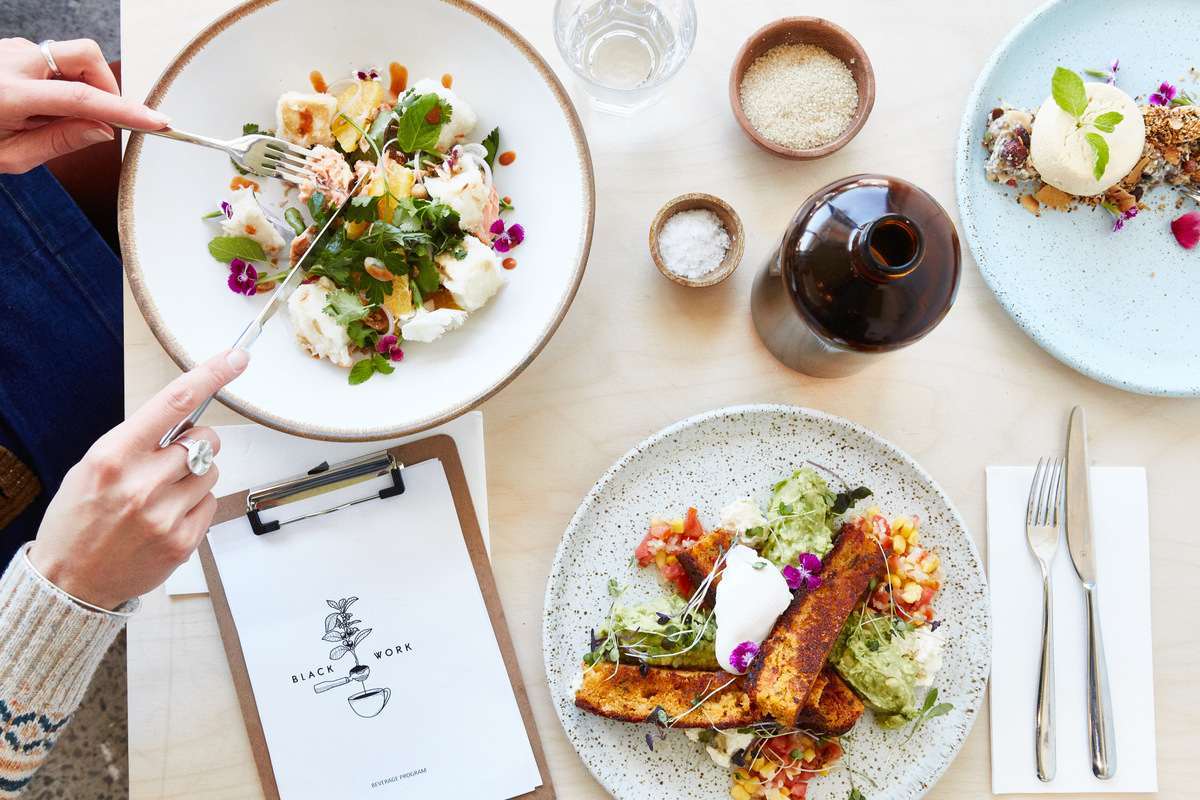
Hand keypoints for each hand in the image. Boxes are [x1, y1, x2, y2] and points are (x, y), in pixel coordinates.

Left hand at [0, 37, 168, 173]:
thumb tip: (102, 130)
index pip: (83, 99)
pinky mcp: (11, 48)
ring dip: (82, 86)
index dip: (126, 111)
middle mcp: (12, 63)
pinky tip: (43, 104)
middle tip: (103, 118)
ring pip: (72, 57)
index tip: (157, 121)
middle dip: (106, 85)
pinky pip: (54, 59)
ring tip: (59, 116)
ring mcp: (10, 50)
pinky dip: (62, 82)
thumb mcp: (11, 157)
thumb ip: (59, 142)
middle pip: (85, 56)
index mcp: (9, 95)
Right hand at [29, 350, 250, 609]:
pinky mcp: (183, 541)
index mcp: (114, 457)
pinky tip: (166, 516)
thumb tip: (188, 417)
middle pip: (206, 441)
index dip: (210, 375)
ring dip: (195, 477)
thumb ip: (139, 440)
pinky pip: (210, 503)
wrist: (70, 580)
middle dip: (197, 443)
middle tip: (171, 459)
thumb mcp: (94, 466)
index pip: (174, 403)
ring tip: (160, 495)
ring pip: (212, 472)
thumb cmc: (80, 517)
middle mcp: (142, 484)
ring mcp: (165, 516)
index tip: (236, 358)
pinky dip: (194, 505)